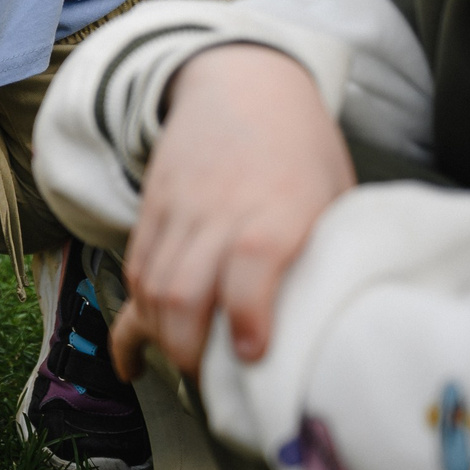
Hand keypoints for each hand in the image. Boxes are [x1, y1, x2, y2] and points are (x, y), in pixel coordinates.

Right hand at [111, 44, 352, 382]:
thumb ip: (326, 254)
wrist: (240, 83)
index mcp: (279, 208)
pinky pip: (134, 269)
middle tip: (212, 386)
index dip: (248, 314)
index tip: (253, 357)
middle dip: (188, 350)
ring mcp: (177, 211)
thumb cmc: (302, 149)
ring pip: (149, 286)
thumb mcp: (335, 196)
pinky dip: (137, 311)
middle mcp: (220, 211)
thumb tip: (332, 325)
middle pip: (183, 290)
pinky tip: (144, 342)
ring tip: (182, 367)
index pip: (252, 262)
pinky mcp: (151, 212)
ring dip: (160, 336)